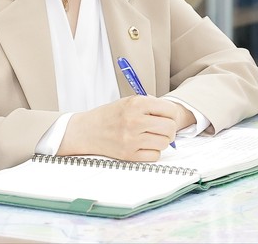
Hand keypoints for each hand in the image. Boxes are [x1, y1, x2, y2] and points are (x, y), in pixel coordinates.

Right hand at [58, 96, 194, 161]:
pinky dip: (152, 152)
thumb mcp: (127, 102)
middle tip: (162, 128)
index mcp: (135, 104)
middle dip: (169, 129)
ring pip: (164, 143)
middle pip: (170, 128)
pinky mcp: (129, 155)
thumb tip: (171, 115)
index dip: (171, 114)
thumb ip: (149, 105)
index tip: (167, 116)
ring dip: (160, 140)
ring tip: (149, 136)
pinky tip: (143, 145)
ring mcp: (131, 140)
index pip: (169, 110)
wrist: (86, 131)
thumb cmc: (108, 115)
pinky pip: (154, 156)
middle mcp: (134, 121)